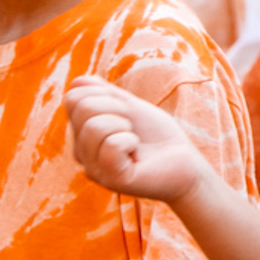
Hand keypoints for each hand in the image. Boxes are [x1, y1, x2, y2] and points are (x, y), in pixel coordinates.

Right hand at [66, 77, 206, 204]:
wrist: (186, 164)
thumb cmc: (159, 137)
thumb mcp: (131, 107)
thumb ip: (105, 93)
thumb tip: (78, 80)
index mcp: (83, 133)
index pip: (73, 97)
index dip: (103, 93)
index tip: (125, 110)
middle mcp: (82, 152)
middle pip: (81, 107)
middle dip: (116, 107)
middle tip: (132, 126)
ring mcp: (94, 168)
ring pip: (94, 126)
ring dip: (125, 126)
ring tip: (135, 141)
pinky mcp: (111, 180)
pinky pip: (112, 145)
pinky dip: (131, 142)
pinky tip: (137, 156)